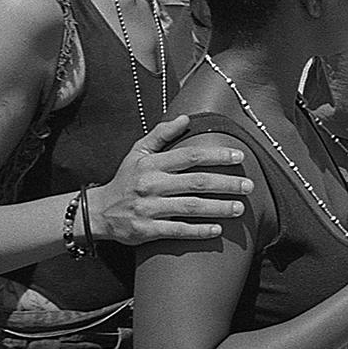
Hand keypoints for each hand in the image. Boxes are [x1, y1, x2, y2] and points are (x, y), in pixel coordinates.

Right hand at [89, 116, 252, 244]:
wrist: (98, 211)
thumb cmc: (125, 180)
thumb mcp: (138, 152)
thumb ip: (161, 134)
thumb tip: (185, 117)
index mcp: (152, 164)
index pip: (190, 156)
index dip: (216, 156)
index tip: (239, 157)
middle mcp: (152, 184)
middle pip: (196, 182)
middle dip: (226, 184)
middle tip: (249, 186)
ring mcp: (149, 208)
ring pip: (191, 207)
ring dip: (218, 208)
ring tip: (239, 208)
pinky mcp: (147, 230)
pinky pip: (178, 230)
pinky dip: (199, 231)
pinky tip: (217, 230)